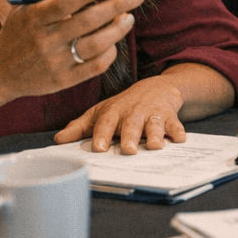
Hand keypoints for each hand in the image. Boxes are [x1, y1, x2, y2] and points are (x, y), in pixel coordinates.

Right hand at [0, 0, 144, 104]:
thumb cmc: (17, 33)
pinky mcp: (63, 81)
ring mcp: (55, 63)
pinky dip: (109, 53)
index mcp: (34, 19)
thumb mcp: (22, 7)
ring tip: (129, 18)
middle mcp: (45, 41)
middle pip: (86, 22)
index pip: (62, 4)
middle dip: (115, 7)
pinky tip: (115, 42)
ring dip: (117, 30)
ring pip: (95, 46)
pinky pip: (93, 67)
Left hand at [52, 75, 186, 153]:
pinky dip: (178, 130)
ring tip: (156, 146)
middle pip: (130, 124)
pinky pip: (175, 123)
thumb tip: (57, 140)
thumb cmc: (123, 105)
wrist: (156, 87)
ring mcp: (152, 112)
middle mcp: (132, 112)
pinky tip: (180, 139)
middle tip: (129, 149)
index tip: (99, 149)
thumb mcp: (101, 112)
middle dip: (130, 136)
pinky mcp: (169, 114)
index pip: (105, 122)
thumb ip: (80, 127)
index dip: (101, 135)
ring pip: (154, 123)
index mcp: (113, 112)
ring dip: (155, 134)